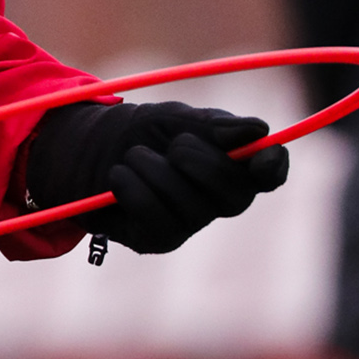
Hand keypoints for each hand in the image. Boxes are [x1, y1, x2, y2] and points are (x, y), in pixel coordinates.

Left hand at [25, 101, 289, 253]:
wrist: (84, 148)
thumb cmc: (136, 131)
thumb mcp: (171, 119)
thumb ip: (212, 125)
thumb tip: (258, 130)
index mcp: (229, 164)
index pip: (269, 173)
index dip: (274, 166)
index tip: (264, 154)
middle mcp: (215, 199)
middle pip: (236, 195)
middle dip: (203, 164)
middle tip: (174, 146)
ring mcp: (188, 223)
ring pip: (192, 207)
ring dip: (156, 170)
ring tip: (133, 156)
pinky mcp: (157, 240)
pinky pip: (156, 218)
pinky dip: (133, 188)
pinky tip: (118, 176)